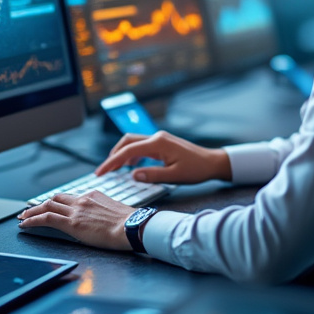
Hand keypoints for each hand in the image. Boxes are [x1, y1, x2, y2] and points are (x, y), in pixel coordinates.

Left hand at [17, 191, 133, 250]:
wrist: (132, 227)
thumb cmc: (130, 224)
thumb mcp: (115, 212)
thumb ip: (103, 213)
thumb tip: (100, 221)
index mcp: (93, 195)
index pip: (70, 197)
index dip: (57, 202)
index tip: (50, 206)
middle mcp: (82, 200)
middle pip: (55, 199)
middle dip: (41, 205)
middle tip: (30, 211)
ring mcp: (76, 210)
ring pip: (47, 206)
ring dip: (32, 212)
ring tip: (23, 217)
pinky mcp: (72, 223)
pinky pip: (46, 218)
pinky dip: (32, 220)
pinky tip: (25, 225)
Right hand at [95, 131, 231, 184]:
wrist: (212, 162)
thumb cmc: (196, 169)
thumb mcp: (174, 176)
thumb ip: (152, 175)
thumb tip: (132, 175)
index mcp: (158, 144)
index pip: (128, 151)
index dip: (112, 162)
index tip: (101, 172)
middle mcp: (156, 137)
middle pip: (126, 141)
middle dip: (113, 155)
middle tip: (104, 170)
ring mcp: (159, 138)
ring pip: (133, 142)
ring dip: (122, 154)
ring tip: (114, 170)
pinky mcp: (162, 143)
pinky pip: (141, 146)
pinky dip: (132, 154)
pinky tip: (131, 166)